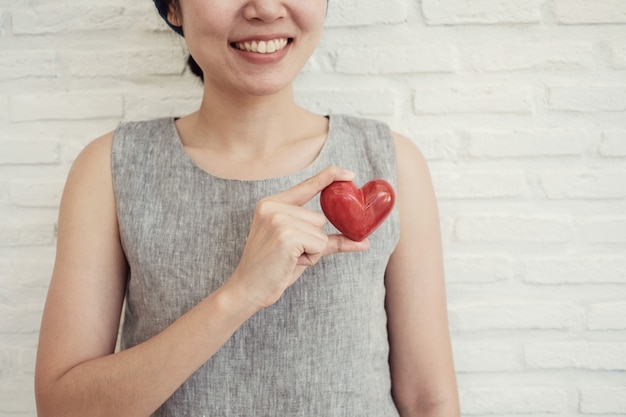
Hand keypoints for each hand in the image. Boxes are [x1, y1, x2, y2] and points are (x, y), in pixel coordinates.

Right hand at [227, 166, 370, 309]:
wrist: (248, 289)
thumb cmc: (273, 269)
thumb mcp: (299, 248)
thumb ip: (327, 239)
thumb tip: (363, 242)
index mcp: (271, 203)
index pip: (306, 185)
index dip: (329, 177)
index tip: (350, 173)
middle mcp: (273, 206)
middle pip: (319, 218)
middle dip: (312, 240)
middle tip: (288, 254)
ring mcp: (279, 219)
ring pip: (320, 232)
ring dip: (312, 250)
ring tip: (287, 258)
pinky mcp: (286, 235)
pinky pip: (319, 244)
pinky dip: (311, 257)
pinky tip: (290, 262)